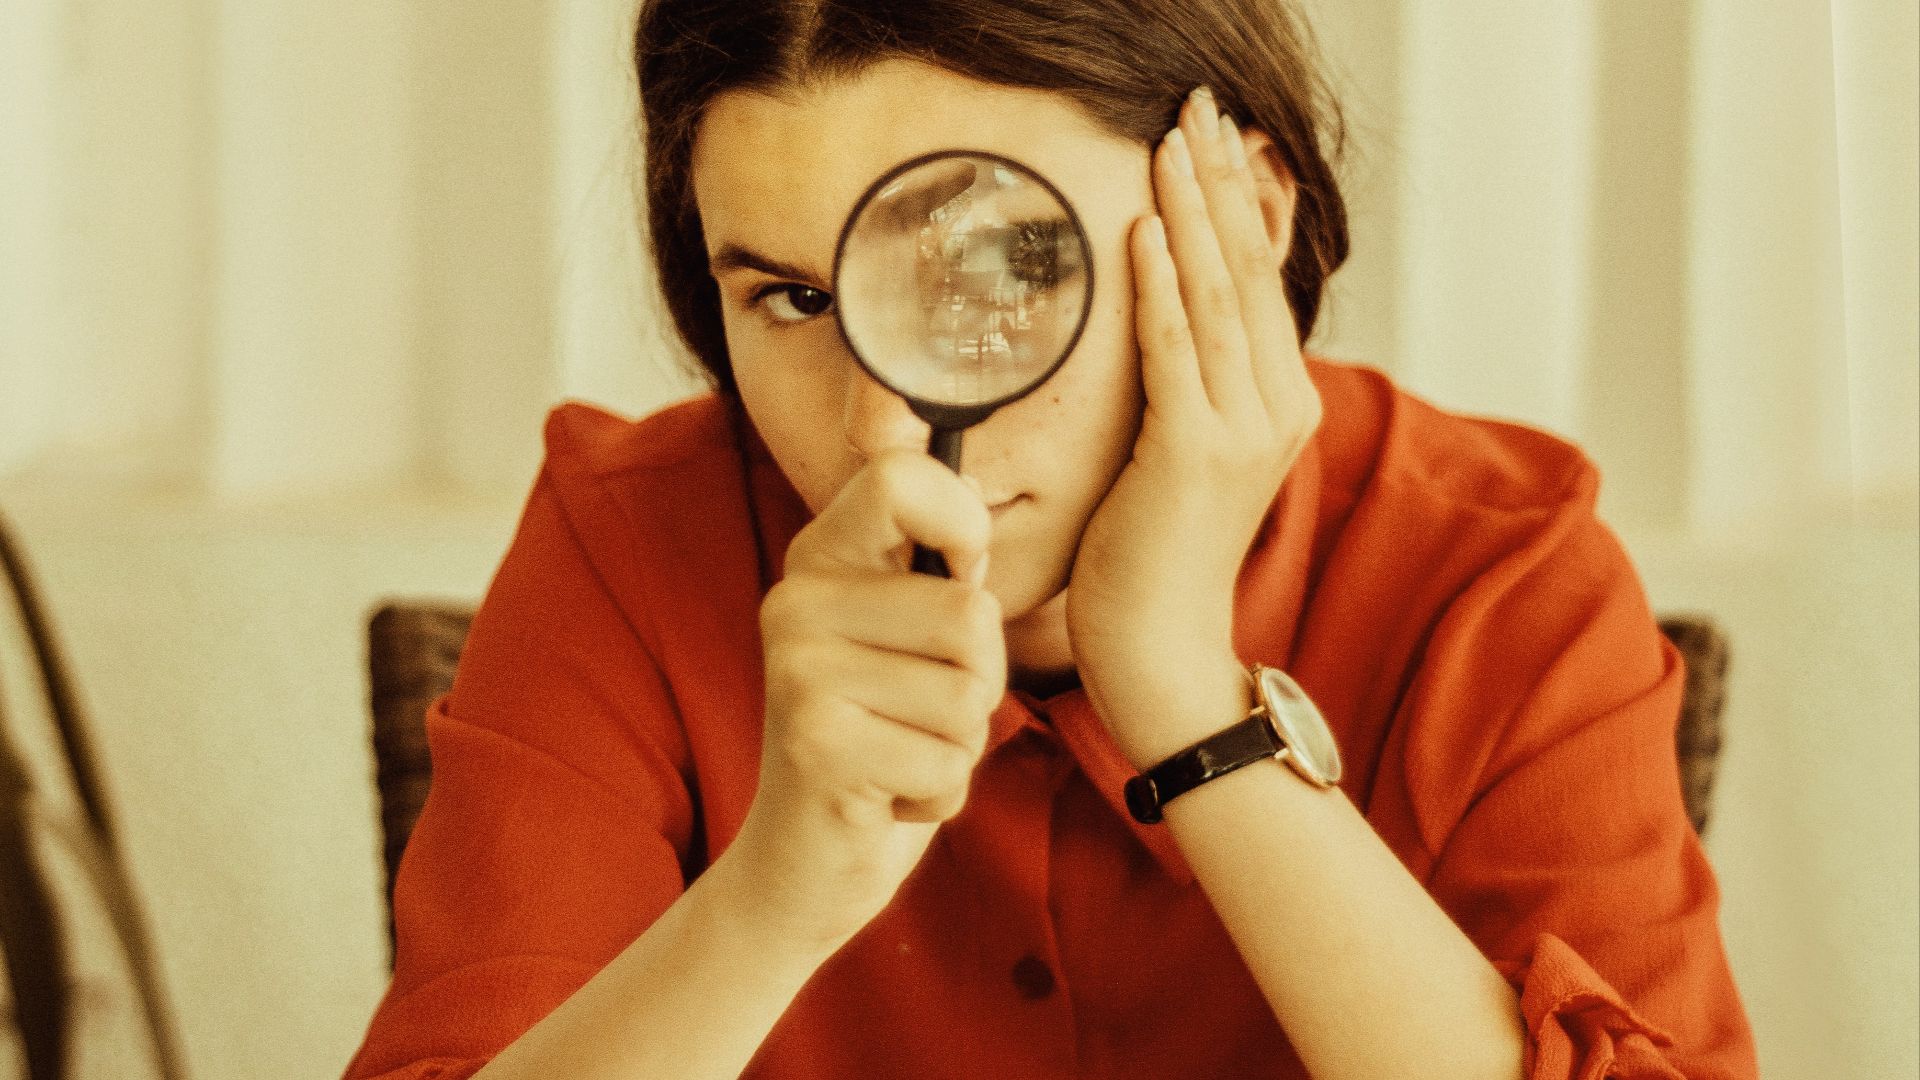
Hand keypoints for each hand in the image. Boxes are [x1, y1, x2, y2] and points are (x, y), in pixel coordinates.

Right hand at [726, 451, 1005, 951]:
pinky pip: (951, 759)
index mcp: (819, 559)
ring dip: (960, 743)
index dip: (963, 525)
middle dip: (980, 681)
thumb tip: (975, 481)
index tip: (960, 579)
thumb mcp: (905, 639)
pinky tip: (887, 796)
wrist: (799, 862)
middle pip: (970, 611)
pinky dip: (940, 792)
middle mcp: (796, 602)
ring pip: (971, 691)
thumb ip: (935, 566)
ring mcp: (799, 672)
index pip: (902, 478)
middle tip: (919, 713)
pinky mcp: (816, 745)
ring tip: (901, 752)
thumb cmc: (881, 739)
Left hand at [1067, 86, 1321, 766]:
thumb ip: (1196, 385)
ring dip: (1189, 213)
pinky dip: (1160, 289)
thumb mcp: (1189, 453)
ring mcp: (1243, 432)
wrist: (1162, 648)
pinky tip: (1143, 232)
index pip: (1259, 283)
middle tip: (1197, 108)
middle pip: (1248, 272)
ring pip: (1217, 298)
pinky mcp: (1195, 455)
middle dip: (1218, 182)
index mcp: (1283, 403)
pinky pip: (1177, 352)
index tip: (1211, 138)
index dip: (1234, 204)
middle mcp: (1279, 408)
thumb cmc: (1157, 553)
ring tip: (1170, 143)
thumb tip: (1171, 313)